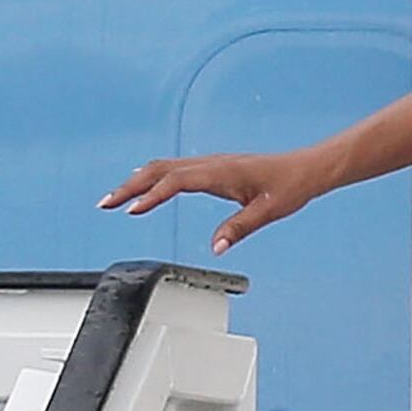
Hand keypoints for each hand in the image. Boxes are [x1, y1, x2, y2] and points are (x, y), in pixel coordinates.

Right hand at [98, 146, 333, 253]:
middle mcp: (212, 164)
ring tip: (115, 198)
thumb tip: (217, 247)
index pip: (176, 180)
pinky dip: (153, 176)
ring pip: (165, 166)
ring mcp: (211, 163)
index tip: (132, 209)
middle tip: (105, 204)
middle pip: (160, 169)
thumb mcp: (269, 211)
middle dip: (130, 186)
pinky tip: (145, 186)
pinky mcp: (213, 167)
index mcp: (221, 172)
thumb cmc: (290, 186)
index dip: (152, 194)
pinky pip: (175, 168)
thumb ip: (240, 228)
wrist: (306, 168)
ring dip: (137, 180)